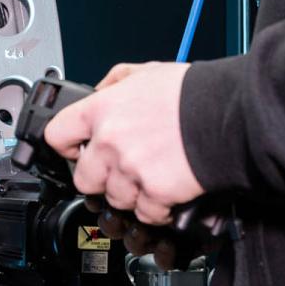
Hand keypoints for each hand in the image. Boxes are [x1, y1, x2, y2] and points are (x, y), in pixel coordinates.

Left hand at [43, 61, 203, 225]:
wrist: (227, 114)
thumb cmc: (191, 92)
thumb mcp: (147, 72)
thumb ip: (116, 81)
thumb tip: (100, 91)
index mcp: (101, 110)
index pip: (57, 135)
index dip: (68, 146)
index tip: (78, 150)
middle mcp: (109, 142)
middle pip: (84, 179)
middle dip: (101, 178)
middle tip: (123, 169)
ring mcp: (130, 170)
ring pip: (115, 200)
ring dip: (132, 194)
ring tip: (153, 176)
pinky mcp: (154, 192)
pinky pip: (145, 214)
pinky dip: (157, 209)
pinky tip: (168, 191)